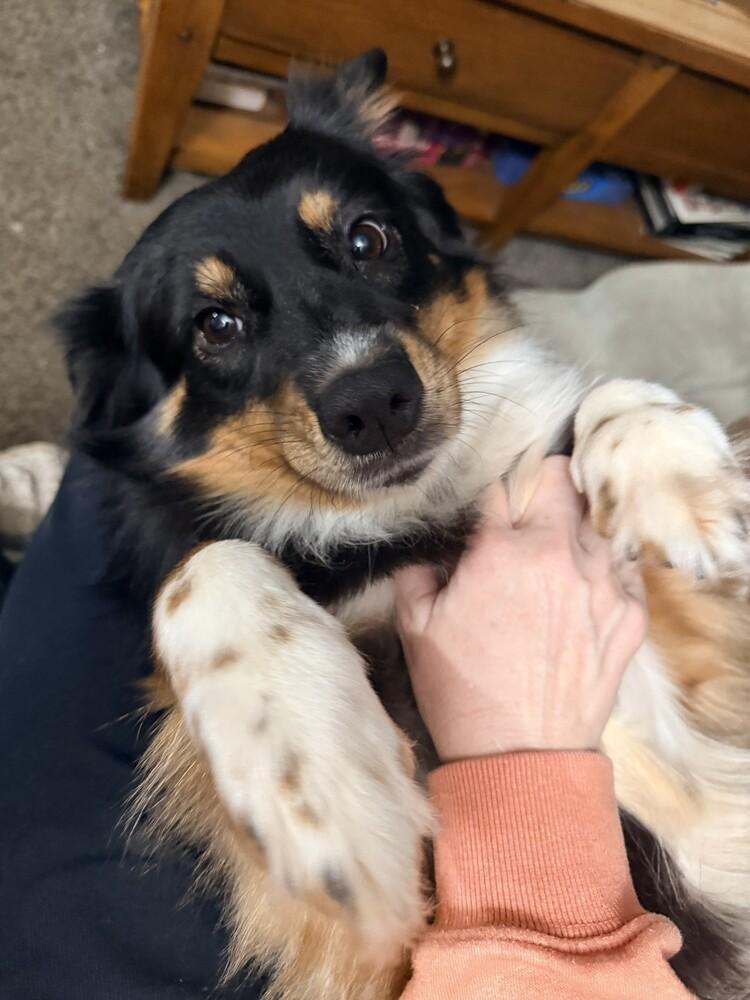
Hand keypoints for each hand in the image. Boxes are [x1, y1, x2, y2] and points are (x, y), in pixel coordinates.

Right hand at [394, 457, 646, 760]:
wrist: (520, 757)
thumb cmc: (463, 692)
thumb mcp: (416, 627)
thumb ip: (416, 572)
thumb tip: (429, 551)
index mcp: (502, 551)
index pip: (499, 487)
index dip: (488, 493)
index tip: (487, 506)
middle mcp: (558, 555)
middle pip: (560, 481)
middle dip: (541, 485)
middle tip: (528, 507)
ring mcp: (602, 584)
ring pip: (595, 523)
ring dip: (573, 531)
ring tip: (554, 558)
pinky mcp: (630, 615)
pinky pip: (624, 567)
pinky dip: (605, 568)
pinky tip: (583, 589)